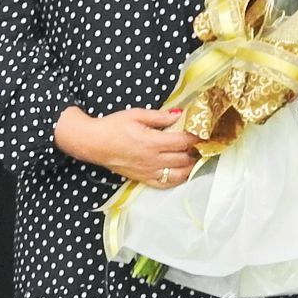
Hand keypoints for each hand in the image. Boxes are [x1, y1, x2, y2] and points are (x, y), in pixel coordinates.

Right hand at [56, 106, 199, 187]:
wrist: (93, 144)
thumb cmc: (113, 126)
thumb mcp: (136, 115)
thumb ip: (160, 117)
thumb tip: (180, 114)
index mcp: (152, 142)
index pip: (183, 141)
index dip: (196, 136)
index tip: (204, 131)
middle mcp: (153, 160)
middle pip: (185, 158)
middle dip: (196, 150)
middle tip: (203, 142)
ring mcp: (149, 172)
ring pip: (179, 174)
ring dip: (191, 165)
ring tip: (195, 156)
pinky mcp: (144, 179)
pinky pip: (167, 183)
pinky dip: (179, 178)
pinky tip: (183, 170)